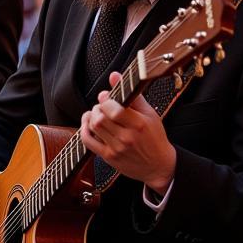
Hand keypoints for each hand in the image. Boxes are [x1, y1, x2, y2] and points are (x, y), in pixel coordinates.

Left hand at [80, 72, 175, 193]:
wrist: (159, 166)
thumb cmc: (155, 138)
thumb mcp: (150, 114)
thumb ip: (132, 95)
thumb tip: (115, 76)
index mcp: (139, 124)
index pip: (114, 109)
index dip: (105, 99)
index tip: (105, 96)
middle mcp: (127, 137)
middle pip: (100, 118)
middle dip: (97, 107)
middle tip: (102, 106)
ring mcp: (117, 148)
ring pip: (94, 127)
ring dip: (91, 116)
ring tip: (96, 113)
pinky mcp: (109, 157)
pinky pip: (88, 141)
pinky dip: (84, 130)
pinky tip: (89, 125)